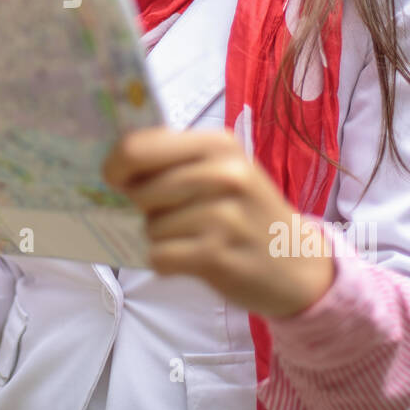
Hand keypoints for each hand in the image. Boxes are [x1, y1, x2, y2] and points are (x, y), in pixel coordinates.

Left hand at [102, 127, 334, 317]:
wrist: (298, 265)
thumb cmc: (247, 213)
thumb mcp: (223, 171)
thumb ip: (174, 162)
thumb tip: (111, 169)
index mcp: (218, 144)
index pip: (139, 146)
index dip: (116, 165)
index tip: (114, 179)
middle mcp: (223, 174)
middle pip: (139, 189)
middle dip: (141, 208)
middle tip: (170, 215)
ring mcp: (222, 216)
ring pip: (149, 226)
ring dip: (159, 238)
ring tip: (192, 238)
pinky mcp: (216, 255)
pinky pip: (159, 256)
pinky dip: (165, 262)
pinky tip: (190, 259)